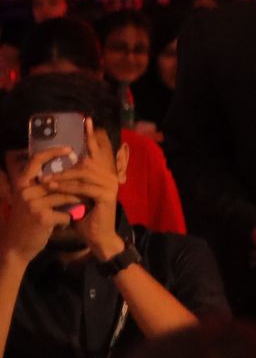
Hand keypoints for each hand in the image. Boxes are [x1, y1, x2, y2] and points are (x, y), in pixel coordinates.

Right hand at [0, 150, 77, 262]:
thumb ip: (41, 187)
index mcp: (21, 184)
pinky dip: (70, 219)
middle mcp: (25, 191)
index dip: (52, 152)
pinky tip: (66, 223)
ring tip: (84, 205)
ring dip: (78, 202)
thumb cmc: (27, 221)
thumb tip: (64, 171)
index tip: (70, 148)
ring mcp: (33, 204)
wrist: (17, 246)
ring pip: (67, 197)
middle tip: (91, 186)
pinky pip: (67, 214)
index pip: (36, 160)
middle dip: (77, 186)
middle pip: (59, 181)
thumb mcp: (30, 201)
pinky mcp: (42, 217)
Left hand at [40, 122, 122, 258]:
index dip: (91, 137)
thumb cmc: (85, 215)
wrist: (97, 236)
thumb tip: (55, 167)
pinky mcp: (106, 195)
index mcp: (104, 173)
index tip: (86, 121)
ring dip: (60, 176)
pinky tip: (53, 187)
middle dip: (64, 163)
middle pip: (85, 162)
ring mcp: (110, 185)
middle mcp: (109, 176)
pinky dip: (66, 187)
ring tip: (44, 179)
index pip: (96, 152)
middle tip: (45, 165)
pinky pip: (82, 187)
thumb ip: (73, 180)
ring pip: (81, 174)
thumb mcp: (77, 194)